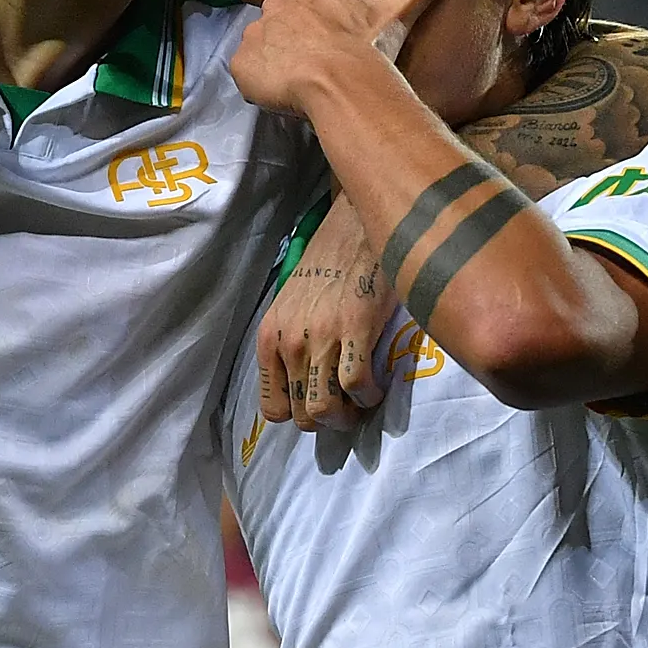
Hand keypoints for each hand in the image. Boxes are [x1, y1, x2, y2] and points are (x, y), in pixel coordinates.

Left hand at [228, 0, 465, 115]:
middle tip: (290, 57)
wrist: (339, 79)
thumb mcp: (398, 13)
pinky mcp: (243, 64)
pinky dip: (254, 81)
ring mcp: (257, 36)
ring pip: (255, 47)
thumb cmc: (367, 48)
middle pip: (267, 20)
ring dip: (266, 60)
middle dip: (275, 36)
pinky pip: (243, 73)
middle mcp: (277, 9)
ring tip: (287, 80)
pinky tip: (275, 92)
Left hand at [256, 196, 396, 431]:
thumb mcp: (292, 306)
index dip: (300, 417)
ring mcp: (319, 337)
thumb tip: (307, 382)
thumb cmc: (327, 264)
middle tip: (350, 410)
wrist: (353, 224)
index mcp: (269, 339)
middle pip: (303, 417)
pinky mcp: (353, 328)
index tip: (322, 407)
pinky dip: (370, 396)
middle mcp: (288, 342)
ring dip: (350, 415)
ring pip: (326, 409)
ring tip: (364, 402)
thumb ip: (292, 342)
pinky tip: (378, 385)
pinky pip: (356, 385)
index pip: (274, 410)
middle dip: (330, 423)